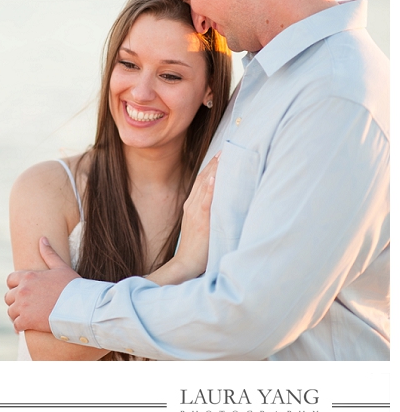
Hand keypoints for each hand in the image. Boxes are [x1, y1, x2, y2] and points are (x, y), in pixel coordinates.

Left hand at [5, 237, 80, 332]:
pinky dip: (20, 328)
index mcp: (28, 276)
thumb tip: (42, 239)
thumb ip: (49, 253)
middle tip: (25, 307)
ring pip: (11, 312)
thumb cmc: (72, 287)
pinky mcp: (26, 321)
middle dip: (15, 301)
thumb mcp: (61, 267)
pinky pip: (16, 325)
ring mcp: (23, 306)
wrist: (79, 307)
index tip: (21, 292)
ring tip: (27, 318)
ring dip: (17, 315)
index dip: (15, 286)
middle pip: (8, 297)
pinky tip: (26, 328)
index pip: (10, 280)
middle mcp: (22, 290)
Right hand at [162, 152, 218, 282]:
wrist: (185, 264)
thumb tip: (223, 200)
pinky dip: (209, 189)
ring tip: (224, 155)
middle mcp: (192, 205)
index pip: (203, 180)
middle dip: (215, 162)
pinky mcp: (200, 222)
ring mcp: (195, 213)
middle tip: (227, 147)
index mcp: (192, 205)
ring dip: (214, 170)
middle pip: (204, 178)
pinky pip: (205, 203)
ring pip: (205, 186)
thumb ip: (209, 211)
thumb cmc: (197, 247)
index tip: (223, 152)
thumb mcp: (201, 225)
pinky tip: (214, 178)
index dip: (212, 165)